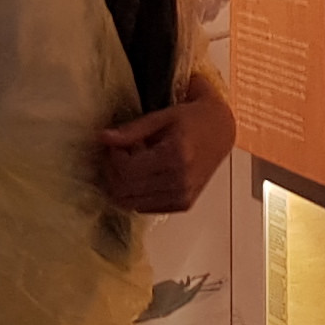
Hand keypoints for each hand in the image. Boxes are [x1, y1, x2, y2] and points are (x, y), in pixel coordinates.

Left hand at [97, 83, 235, 213]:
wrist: (222, 131)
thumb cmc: (193, 118)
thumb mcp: (163, 116)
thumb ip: (133, 130)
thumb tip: (103, 138)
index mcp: (176, 156)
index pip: (126, 170)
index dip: (111, 158)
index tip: (114, 144)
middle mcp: (180, 181)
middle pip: (125, 190)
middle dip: (112, 173)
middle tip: (118, 155)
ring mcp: (183, 196)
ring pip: (131, 203)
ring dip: (122, 185)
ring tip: (130, 165)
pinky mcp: (183, 204)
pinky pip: (144, 209)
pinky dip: (135, 194)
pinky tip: (142, 176)